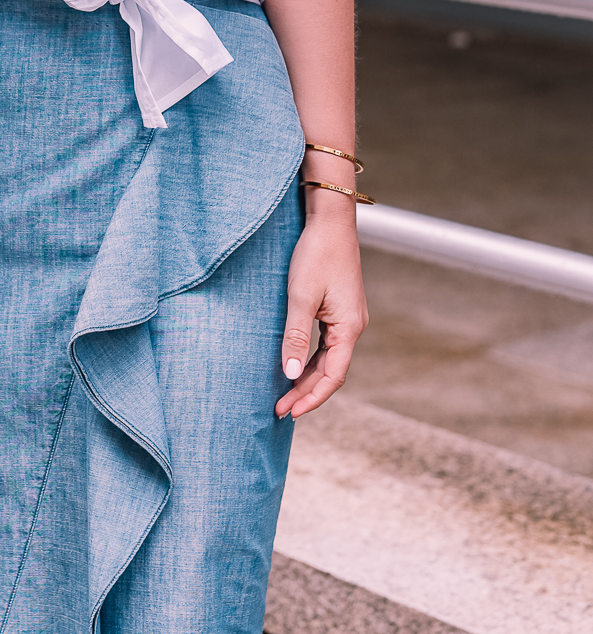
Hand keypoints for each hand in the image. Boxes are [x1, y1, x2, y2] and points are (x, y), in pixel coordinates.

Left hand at [275, 203, 368, 419]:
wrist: (330, 221)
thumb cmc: (316, 255)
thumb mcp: (300, 297)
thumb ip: (295, 337)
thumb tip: (289, 374)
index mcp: (349, 328)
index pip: (333, 376)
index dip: (311, 397)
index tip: (289, 412)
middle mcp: (353, 326)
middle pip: (331, 371)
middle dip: (306, 391)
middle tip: (279, 409)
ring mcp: (348, 318)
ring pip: (328, 358)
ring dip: (307, 376)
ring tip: (283, 394)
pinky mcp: (339, 308)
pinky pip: (326, 343)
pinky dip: (310, 358)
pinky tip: (293, 365)